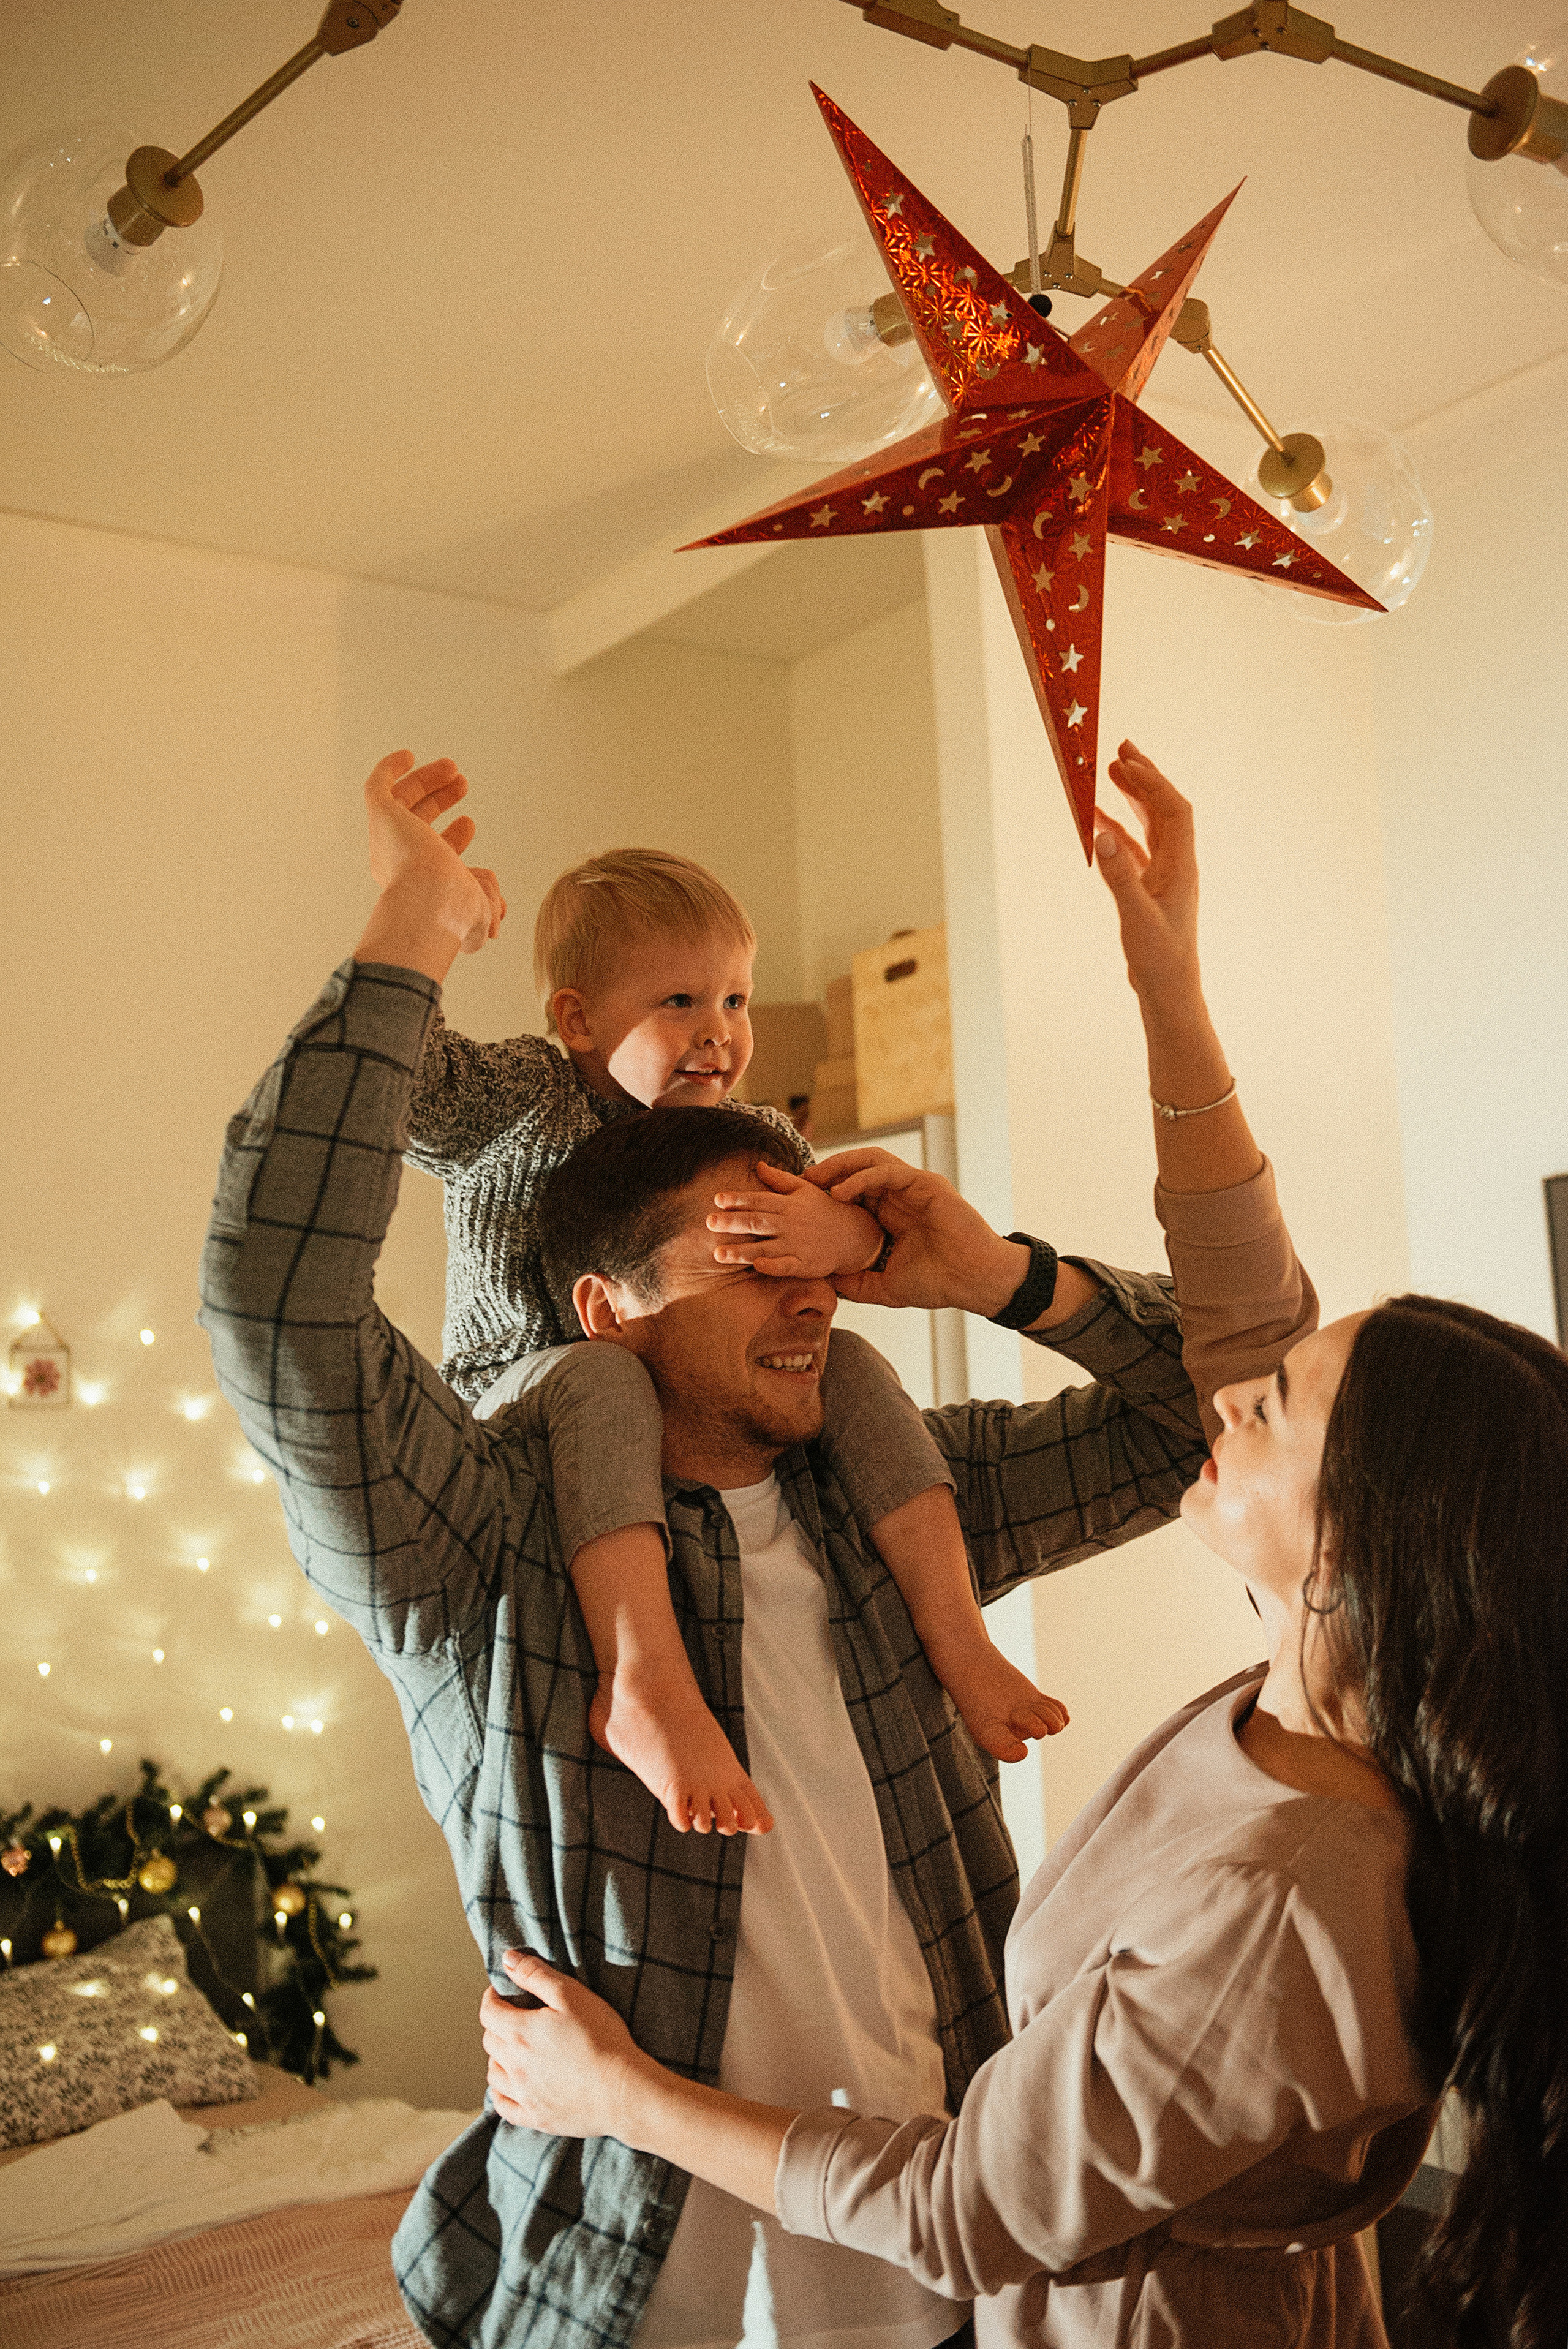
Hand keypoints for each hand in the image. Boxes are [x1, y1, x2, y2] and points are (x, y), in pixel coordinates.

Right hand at [356, 750, 506, 980]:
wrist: (432, 903)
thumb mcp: (482, 906)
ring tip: (453, 769)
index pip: (430, 853)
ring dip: (426, 781)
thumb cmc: (457, 910)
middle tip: (463, 782)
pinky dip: (389, 769)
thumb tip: (499, 906)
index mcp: (419, 883)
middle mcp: (398, 860)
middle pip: (415, 821)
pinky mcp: (381, 815)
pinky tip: (407, 755)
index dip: (451, 837)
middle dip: (439, 799)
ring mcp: (387, 837)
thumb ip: (488, 898)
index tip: (470, 822)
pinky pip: (377, 786)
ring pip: (401, 801)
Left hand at [481, 1952, 641, 2139]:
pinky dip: (501, 2094)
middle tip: (513, 2017)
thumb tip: (507, 1959)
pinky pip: (503, 2106)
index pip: (489, 2012)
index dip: (492, 1998)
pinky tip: (512, 2087)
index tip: (501, 1993)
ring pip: (493, 2074)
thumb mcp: (571, 1995)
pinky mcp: (535, 2117)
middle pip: (489, 2041)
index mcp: (519, 2033)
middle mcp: (514, 2066)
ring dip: (498, 2058)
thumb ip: (536, 1975)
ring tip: (513, 2051)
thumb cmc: (601, 2038)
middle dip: (497, 2025)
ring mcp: (523, 2095)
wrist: (622, 2090)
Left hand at [707, 1160, 882, 1278]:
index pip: (759, 1200)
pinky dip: (772, 1266)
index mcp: (788, 1204)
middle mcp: (790, 1223)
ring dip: (741, 1251)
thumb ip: (779, 1179)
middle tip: (709, 1222)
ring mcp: (797, 1244)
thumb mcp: (805, 1189)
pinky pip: (786, 1266)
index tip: (718, 1199)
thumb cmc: (824, 1210)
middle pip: (758, 1222)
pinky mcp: (805, 1265)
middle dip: (733, 1222)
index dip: (738, 1199)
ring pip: (766, 1247)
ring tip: (718, 1254)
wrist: (854, 1235)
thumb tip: (756, 1165)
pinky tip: (756, 1267)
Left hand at [801, 1149, 1026, 1315]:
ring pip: (870, 1162)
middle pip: (856, 1170)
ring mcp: (914, 1187)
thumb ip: (856, 1283)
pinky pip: (888, 1172)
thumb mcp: (884, 1286)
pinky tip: (840, 1192)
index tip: (797, 1203)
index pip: (852, 1191)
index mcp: (890, 1214)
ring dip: (840, 1166)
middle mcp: (900, 1196)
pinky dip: (861, 1178)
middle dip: (826, 1173)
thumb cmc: (937, 1282)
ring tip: (814, 1179)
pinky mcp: (927, 1184)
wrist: (973, 1282)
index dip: (825, 1192)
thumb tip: (825, 1282)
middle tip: (798, 1183)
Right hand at [1092, 742, 1200, 1010]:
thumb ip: (1120, 876)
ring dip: (1133, 798)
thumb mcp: (1137, 917)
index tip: (1124, 761)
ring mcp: (1164, 875)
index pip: (1172, 809)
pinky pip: (1135, 849)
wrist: (1169, 990)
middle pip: (1165, 808)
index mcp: (1181, 865)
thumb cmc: (1160, 958)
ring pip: (1150, 825)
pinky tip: (1100, 822)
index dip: (1151, 782)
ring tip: (1112, 773)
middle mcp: (1177, 864)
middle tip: (1120, 750)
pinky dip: (1119, 830)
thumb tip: (1102, 834)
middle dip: (1145, 777)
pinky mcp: (1150, 889)